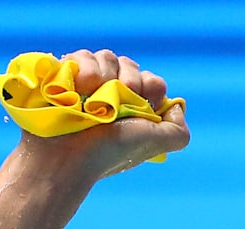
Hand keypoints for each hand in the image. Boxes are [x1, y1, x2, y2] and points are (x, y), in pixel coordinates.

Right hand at [18, 49, 189, 180]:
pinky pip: (82, 55)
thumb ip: (178, 131)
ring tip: (91, 96)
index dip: (150, 87)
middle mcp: (113, 95)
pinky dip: (83, 68)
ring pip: (107, 57)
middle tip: (116, 104)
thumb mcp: (153, 143)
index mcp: (135, 109)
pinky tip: (78, 88)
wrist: (66, 158)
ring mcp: (88, 84)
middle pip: (130, 64)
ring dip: (103, 75)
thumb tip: (175, 107)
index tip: (142, 104)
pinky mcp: (66, 75)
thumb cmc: (108, 152)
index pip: (152, 81)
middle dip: (128, 80)